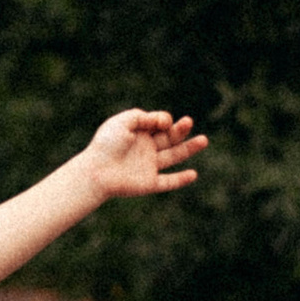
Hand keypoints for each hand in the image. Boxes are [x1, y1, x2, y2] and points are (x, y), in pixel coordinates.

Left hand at [80, 108, 206, 199]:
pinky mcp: (149, 183)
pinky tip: (193, 174)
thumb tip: (166, 121)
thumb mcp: (123, 121)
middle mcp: (146, 149)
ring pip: (173, 157)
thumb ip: (144, 117)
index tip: (159, 122)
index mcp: (139, 134)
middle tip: (188, 122)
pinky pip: (168, 182)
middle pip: (170, 138)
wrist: (95, 170)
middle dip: (181, 130)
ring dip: (189, 149)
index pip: (159, 124)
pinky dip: (181, 179)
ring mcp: (148, 166)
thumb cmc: (106, 144)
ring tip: (204, 140)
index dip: (163, 120)